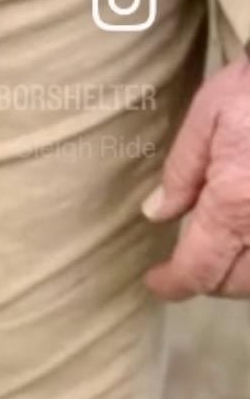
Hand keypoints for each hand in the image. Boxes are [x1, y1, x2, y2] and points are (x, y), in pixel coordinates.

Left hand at [142, 56, 249, 299]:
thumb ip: (182, 170)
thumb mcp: (211, 114)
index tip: (157, 280)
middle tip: (192, 262)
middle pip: (237, 284)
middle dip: (211, 280)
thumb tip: (157, 213)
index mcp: (235, 207)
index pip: (197, 272)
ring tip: (227, 253)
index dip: (172, 284)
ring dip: (245, 274)